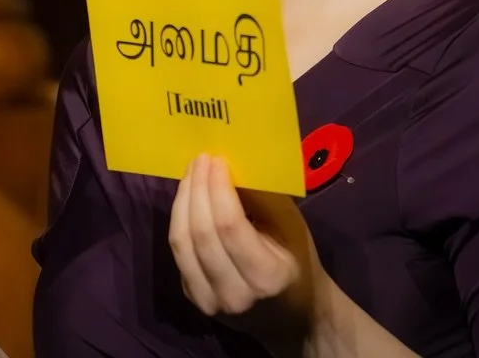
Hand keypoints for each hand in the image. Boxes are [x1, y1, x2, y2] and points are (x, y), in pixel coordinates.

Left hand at [169, 155, 321, 344]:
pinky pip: (179, 254)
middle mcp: (234, 293)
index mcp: (266, 277)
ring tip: (191, 175)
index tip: (216, 159)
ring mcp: (209, 301)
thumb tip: (234, 164)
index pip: (229, 226)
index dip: (217, 189)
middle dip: (197, 189)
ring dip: (182, 202)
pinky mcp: (193, 299)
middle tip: (200, 160)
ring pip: (181, 243)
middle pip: (200, 233)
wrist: (294, 318)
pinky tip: (188, 200)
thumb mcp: (293, 230)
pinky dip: (180, 221)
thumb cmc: (299, 265)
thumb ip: (265, 199)